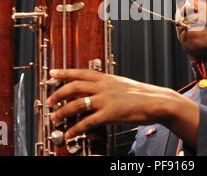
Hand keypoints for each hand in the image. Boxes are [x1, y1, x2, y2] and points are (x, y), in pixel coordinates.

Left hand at [46, 69, 183, 140]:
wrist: (157, 101)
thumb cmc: (141, 94)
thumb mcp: (122, 83)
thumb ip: (108, 84)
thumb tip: (97, 87)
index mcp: (106, 78)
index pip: (81, 72)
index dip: (64, 72)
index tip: (52, 73)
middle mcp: (104, 86)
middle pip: (74, 86)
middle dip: (58, 93)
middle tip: (49, 101)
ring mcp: (106, 99)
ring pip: (77, 103)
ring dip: (62, 111)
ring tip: (54, 118)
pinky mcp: (110, 114)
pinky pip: (87, 122)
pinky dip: (75, 129)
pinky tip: (69, 134)